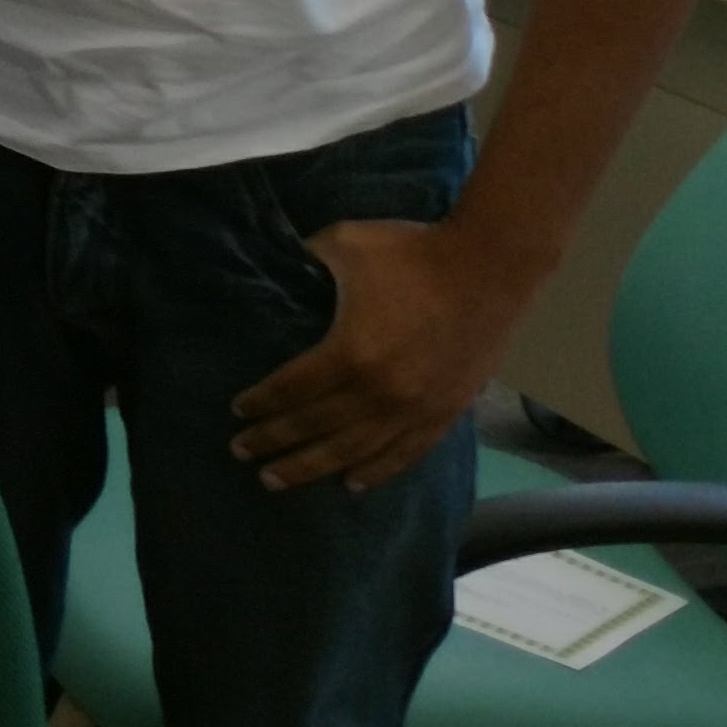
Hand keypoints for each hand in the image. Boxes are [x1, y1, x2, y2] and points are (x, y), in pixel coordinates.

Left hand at [229, 216, 533, 493]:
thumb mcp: (343, 243)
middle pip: (315, 428)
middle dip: (273, 443)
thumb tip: (278, 262)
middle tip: (240, 453)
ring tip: (277, 479)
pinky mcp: (446, 412)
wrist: (490, 265)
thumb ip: (305, 258)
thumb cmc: (412, 252)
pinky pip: (405, 453)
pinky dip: (376, 471)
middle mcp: (379, 392)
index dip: (261, 403)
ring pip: (354, 452)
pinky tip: (352, 483)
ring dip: (313, 467)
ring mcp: (415, 408)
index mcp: (350, 353)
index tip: (237, 412)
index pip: (291, 389)